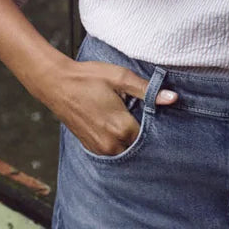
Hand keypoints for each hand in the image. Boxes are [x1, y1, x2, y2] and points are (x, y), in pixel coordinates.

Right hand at [40, 56, 177, 155]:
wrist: (55, 83)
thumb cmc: (88, 77)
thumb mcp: (120, 77)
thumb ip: (147, 90)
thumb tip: (172, 98)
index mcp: (121, 127)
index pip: (151, 136)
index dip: (158, 124)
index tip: (160, 115)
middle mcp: (111, 144)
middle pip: (139, 145)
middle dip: (146, 134)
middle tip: (146, 115)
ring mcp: (99, 148)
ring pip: (126, 150)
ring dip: (131, 138)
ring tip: (131, 118)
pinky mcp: (91, 147)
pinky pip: (113, 150)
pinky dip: (119, 141)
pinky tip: (118, 125)